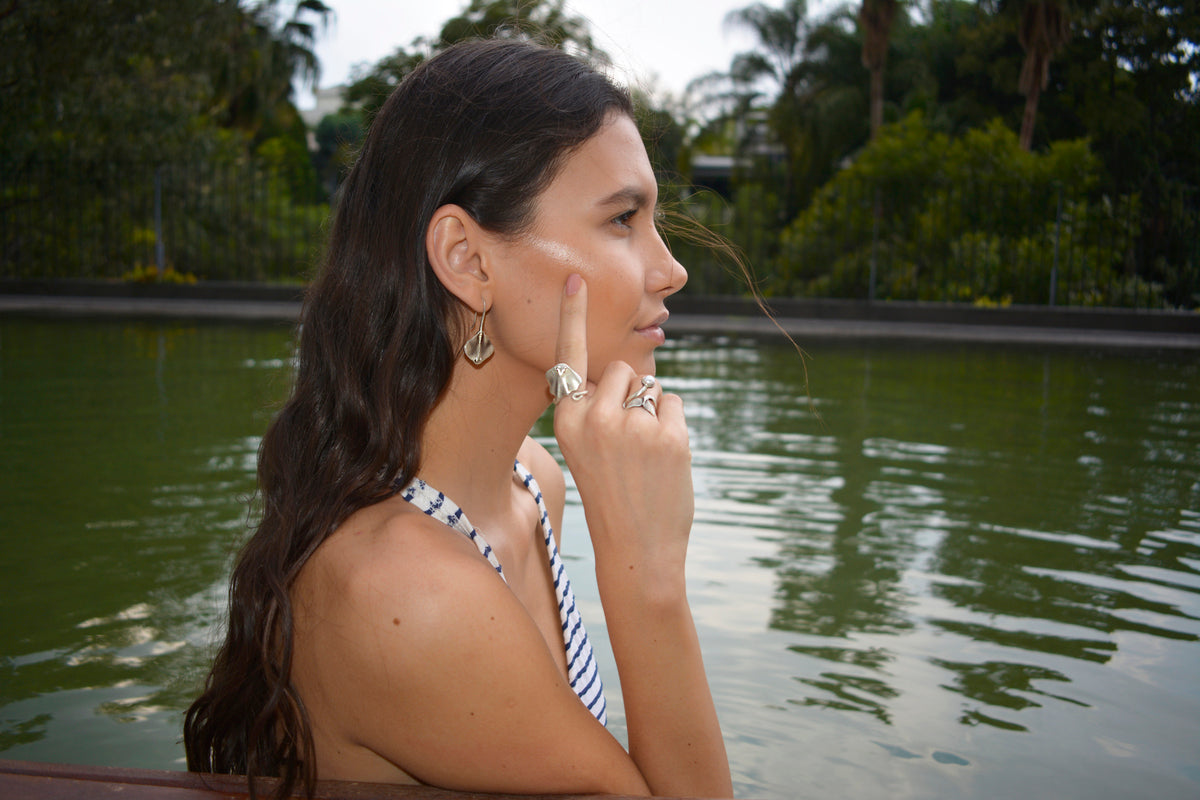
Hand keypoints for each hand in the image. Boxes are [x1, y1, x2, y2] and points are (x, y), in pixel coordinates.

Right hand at [550, 274, 693, 578]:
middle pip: (622, 371)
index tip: (576, 278)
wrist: (636, 548)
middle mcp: (595, 418)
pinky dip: (674, 426)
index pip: (569, 358)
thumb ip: (597, 409)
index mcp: (566, 421)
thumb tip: (633, 370)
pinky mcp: (668, 436)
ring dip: (653, 413)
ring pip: (651, 387)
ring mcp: (633, 426)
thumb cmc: (611, 496)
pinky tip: (663, 460)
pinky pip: (675, 404)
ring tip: (643, 458)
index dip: (573, 315)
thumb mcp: (587, 450)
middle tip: (627, 444)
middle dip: (631, 395)